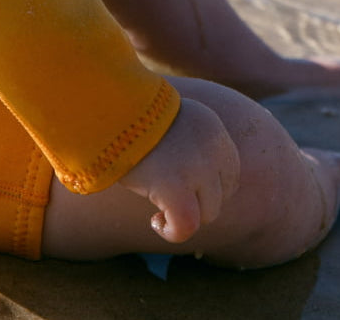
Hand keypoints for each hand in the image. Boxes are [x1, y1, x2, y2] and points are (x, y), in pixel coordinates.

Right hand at [119, 100, 240, 244]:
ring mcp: (197, 169)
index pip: (230, 173)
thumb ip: (190, 144)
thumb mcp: (171, 121)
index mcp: (212, 128)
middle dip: (197, 203)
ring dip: (184, 216)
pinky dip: (172, 232)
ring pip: (207, 214)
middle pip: (221, 195)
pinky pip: (186, 226)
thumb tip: (194, 183)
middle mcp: (212, 148)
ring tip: (158, 210)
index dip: (208, 188)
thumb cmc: (131, 116)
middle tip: (168, 198)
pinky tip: (155, 222)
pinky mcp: (176, 188)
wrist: (109, 108)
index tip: (184, 188)